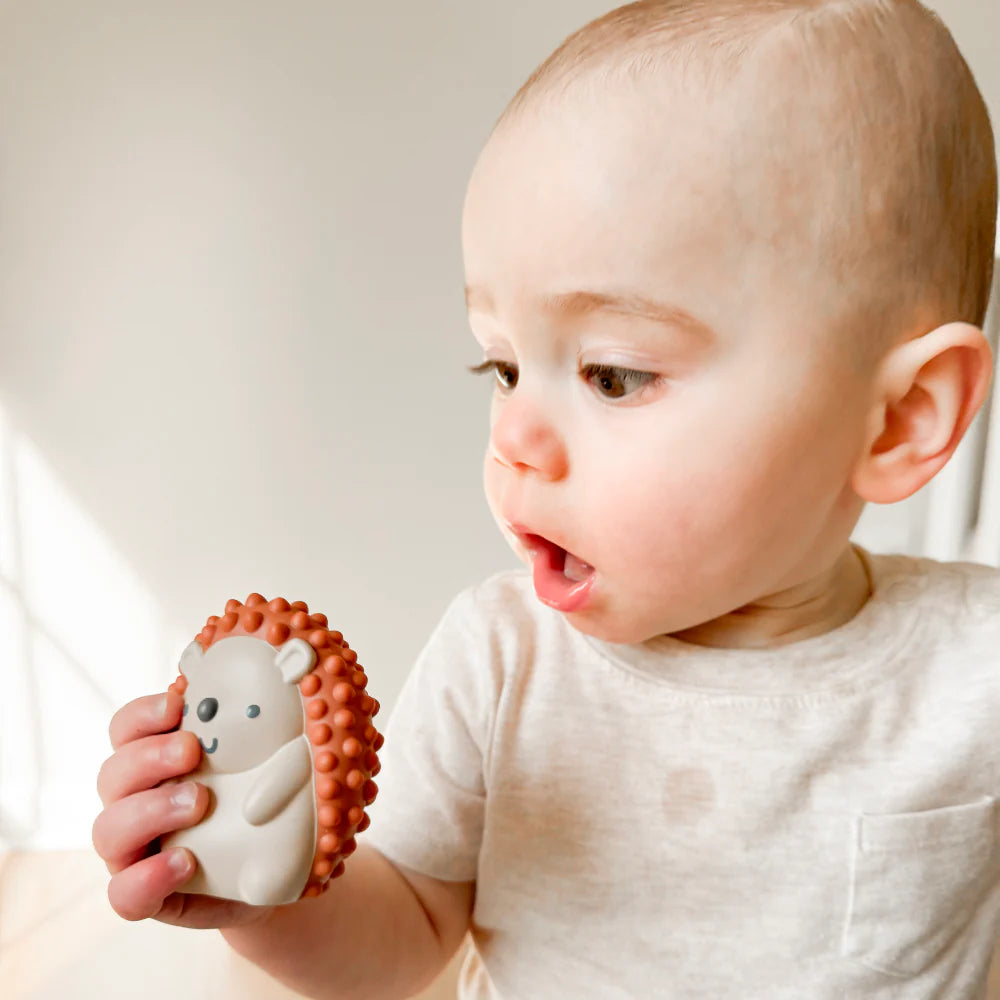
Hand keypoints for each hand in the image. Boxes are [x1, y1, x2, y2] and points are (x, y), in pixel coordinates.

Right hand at [92, 691, 272, 928]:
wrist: (269, 871)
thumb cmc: (257, 803)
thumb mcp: (259, 761)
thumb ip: (255, 730)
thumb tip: (289, 678)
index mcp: (152, 761)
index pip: (125, 729)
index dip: (142, 714)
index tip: (177, 704)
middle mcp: (133, 802)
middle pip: (112, 774)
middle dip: (149, 757)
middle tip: (191, 750)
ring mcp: (134, 851)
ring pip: (108, 829)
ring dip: (150, 810)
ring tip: (198, 802)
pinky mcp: (146, 896)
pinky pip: (124, 893)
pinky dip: (149, 876)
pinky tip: (185, 861)